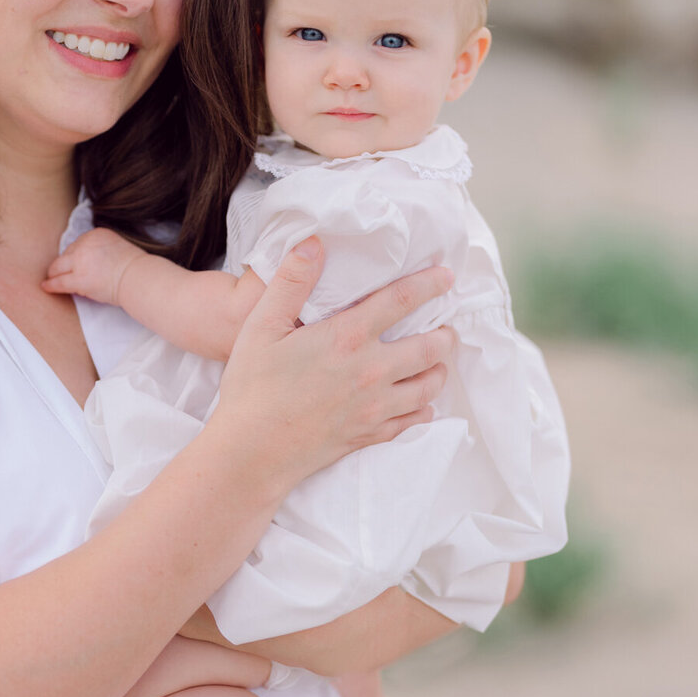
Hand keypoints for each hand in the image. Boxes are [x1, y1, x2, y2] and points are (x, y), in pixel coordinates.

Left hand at [43, 228, 144, 305]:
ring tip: (49, 280)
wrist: (139, 278)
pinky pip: (59, 282)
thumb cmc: (134, 269)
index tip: (74, 264)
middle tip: (58, 273)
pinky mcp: (79, 278)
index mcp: (97, 234)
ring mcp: (81, 260)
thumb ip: (100, 250)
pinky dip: (51, 285)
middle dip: (64, 265)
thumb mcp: (117, 247)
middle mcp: (86, 243)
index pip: (78, 244)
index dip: (75, 256)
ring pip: (58, 267)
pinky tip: (46, 287)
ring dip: (54, 274)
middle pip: (67, 254)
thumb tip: (87, 263)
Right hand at [212, 236, 453, 494]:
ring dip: (438, 371)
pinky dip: (423, 410)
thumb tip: (314, 242)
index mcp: (348, 338)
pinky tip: (421, 404)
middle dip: (444, 334)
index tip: (446, 277)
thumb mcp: (261, 326)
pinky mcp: (370, 435)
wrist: (251, 453)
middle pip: (429, 348)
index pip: (401, 301)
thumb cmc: (252, 387)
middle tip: (446, 327)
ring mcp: (375, 407)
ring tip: (437, 362)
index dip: (429, 284)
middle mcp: (371, 371)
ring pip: (428, 387)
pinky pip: (412, 421)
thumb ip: (291, 282)